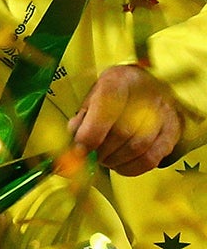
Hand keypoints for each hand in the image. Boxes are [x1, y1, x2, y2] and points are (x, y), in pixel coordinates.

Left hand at [67, 63, 181, 175]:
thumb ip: (80, 120)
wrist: (142, 88)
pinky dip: (130, 168)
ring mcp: (163, 112)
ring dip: (114, 160)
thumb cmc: (111, 97)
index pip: (108, 105)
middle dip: (101, 151)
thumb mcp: (90, 100)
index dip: (91, 132)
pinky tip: (119, 165)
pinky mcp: (172, 131)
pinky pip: (150, 159)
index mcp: (119, 80)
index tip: (80, 149)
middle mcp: (146, 93)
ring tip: (104, 159)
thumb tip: (77, 146)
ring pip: (137, 147)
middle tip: (91, 156)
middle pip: (122, 132)